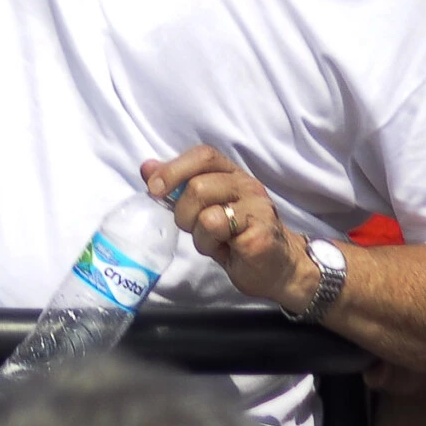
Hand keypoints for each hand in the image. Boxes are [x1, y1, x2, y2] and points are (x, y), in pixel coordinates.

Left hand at [146, 145, 319, 313]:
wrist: (279, 270)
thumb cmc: (236, 238)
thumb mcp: (203, 209)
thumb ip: (178, 186)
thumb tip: (146, 167)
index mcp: (232, 174)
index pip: (203, 155)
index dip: (174, 169)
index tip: (155, 190)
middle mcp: (248, 186)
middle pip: (197, 186)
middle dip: (182, 211)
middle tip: (191, 227)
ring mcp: (257, 209)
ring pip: (205, 213)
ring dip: (198, 233)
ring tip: (212, 241)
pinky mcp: (260, 234)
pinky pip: (218, 233)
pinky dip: (211, 245)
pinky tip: (226, 251)